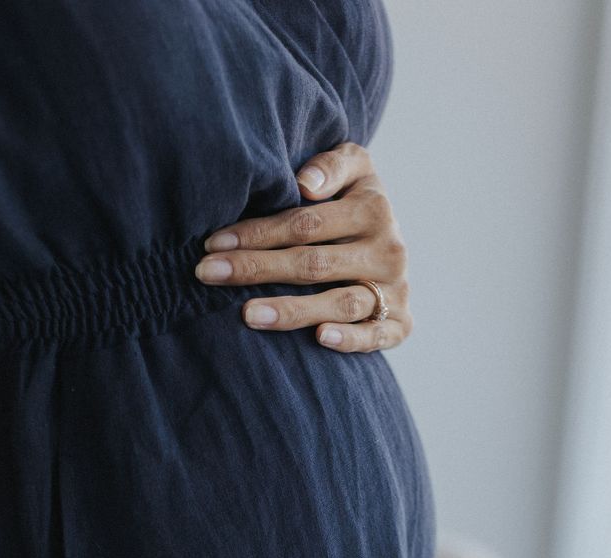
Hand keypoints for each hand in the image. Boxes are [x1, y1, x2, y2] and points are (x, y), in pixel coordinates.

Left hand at [194, 141, 412, 352]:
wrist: (394, 245)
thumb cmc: (355, 204)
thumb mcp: (354, 170)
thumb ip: (333, 165)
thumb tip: (306, 182)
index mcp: (373, 209)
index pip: (306, 224)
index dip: (258, 233)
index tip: (214, 243)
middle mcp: (388, 250)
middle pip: (314, 263)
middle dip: (258, 269)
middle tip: (209, 273)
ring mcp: (395, 290)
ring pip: (341, 303)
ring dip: (294, 310)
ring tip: (248, 314)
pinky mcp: (401, 323)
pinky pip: (376, 336)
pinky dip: (350, 338)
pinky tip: (319, 337)